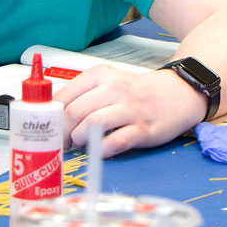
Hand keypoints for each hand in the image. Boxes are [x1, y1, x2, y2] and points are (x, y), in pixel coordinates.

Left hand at [54, 66, 207, 156]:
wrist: (177, 93)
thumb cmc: (134, 91)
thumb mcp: (106, 82)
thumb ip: (82, 95)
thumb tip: (54, 117)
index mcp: (99, 75)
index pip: (64, 96)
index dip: (52, 116)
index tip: (49, 128)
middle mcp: (114, 89)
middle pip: (75, 112)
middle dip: (62, 131)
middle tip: (61, 142)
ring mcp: (130, 109)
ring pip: (92, 124)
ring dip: (80, 139)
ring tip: (79, 144)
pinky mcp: (144, 129)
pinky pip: (116, 142)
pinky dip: (101, 150)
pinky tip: (98, 151)